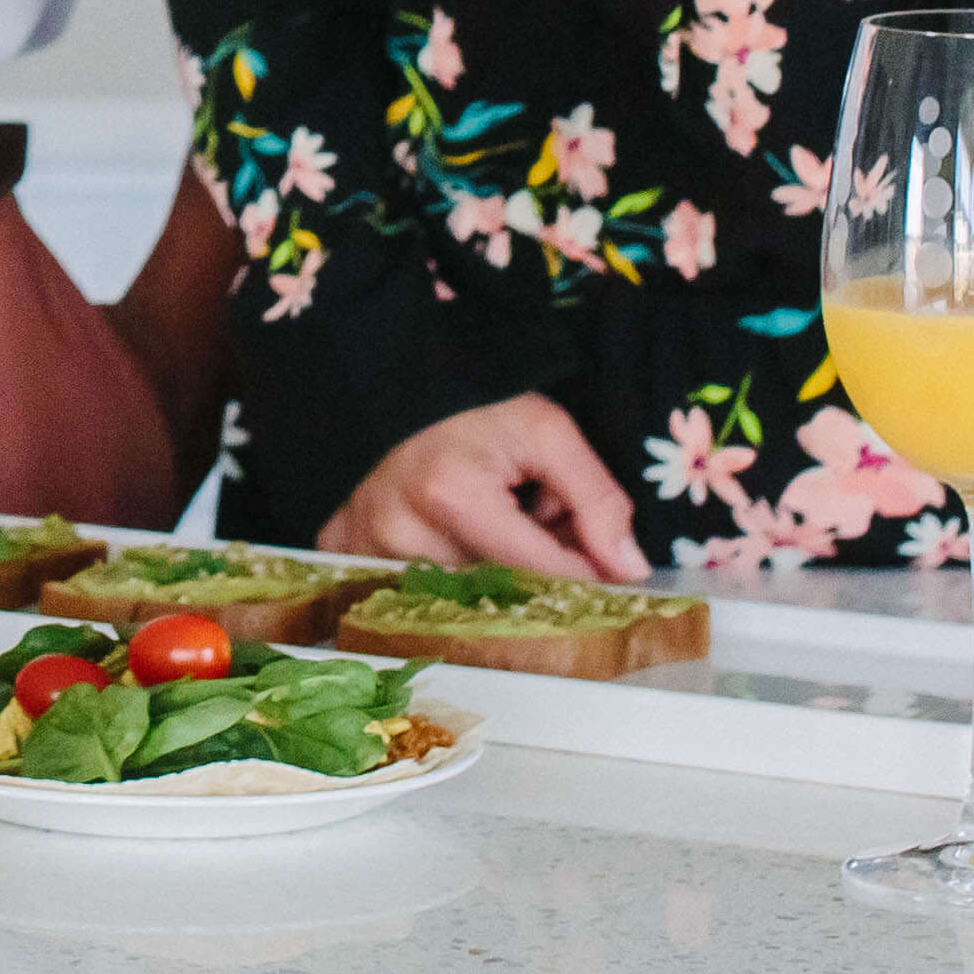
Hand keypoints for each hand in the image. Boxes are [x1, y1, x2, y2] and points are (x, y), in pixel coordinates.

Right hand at [315, 392, 649, 580]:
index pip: (542, 572)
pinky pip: (404, 590)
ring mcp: (364, 546)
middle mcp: (400, 531)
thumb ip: (596, 500)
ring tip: (487, 520)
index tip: (608, 568)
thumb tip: (629, 571)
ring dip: (488, 572)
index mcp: (452, 495)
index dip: (586, 573)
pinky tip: (444, 534)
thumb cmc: (473, 403)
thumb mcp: (546, 432)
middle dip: (534, 567)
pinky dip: (438, 571)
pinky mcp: (343, 551)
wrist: (392, 377)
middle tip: (535, 520)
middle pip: (501, 591)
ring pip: (459, 596)